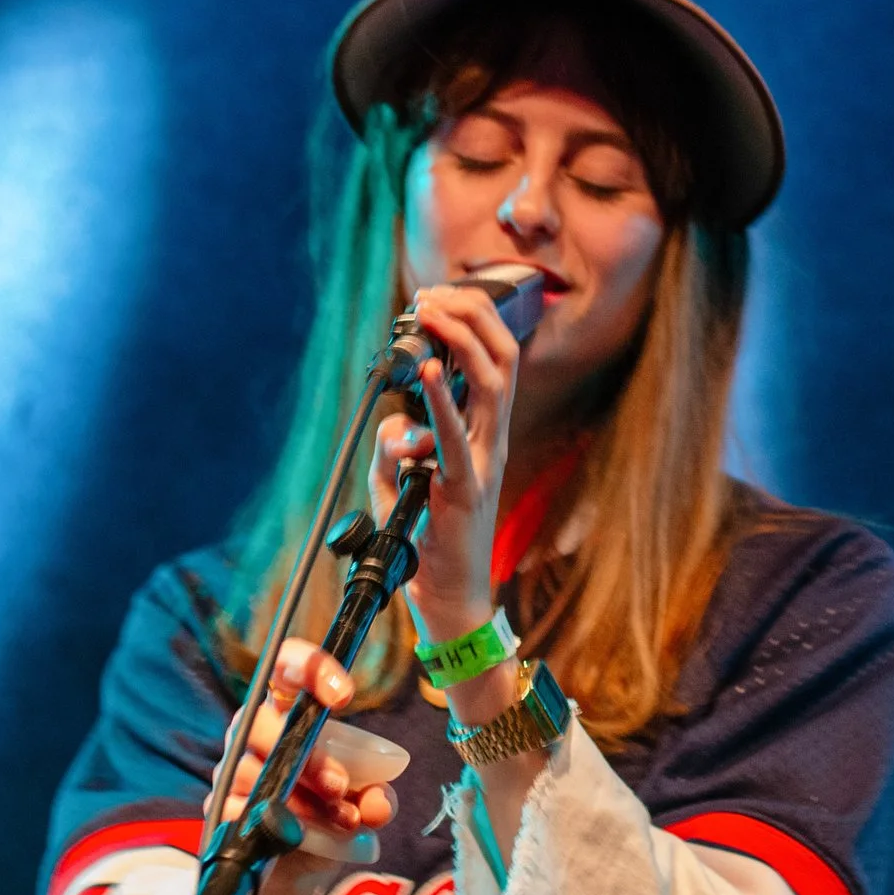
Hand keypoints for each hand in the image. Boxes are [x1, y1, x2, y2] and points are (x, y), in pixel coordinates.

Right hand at [208, 640, 399, 894]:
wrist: (299, 877)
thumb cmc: (330, 818)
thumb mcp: (365, 806)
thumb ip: (376, 798)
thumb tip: (376, 803)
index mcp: (290, 712)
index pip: (286, 668)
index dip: (309, 668)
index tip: (344, 696)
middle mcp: (254, 733)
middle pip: (263, 721)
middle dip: (308, 756)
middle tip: (340, 787)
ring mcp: (232, 771)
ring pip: (253, 770)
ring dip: (301, 798)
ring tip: (340, 821)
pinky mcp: (220, 809)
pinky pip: (239, 810)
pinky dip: (276, 826)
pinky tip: (302, 839)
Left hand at [373, 284, 519, 644]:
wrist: (450, 599)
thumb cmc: (428, 541)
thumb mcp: (399, 484)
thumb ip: (393, 448)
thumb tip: (391, 426)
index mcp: (485, 435)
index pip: (494, 361)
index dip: (470, 321)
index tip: (435, 298)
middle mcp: (493, 441)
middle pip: (502, 358)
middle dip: (471, 315)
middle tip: (433, 294)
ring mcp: (485, 463)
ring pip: (495, 383)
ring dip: (462, 340)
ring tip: (432, 312)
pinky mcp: (466, 488)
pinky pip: (458, 437)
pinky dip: (443, 401)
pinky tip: (428, 372)